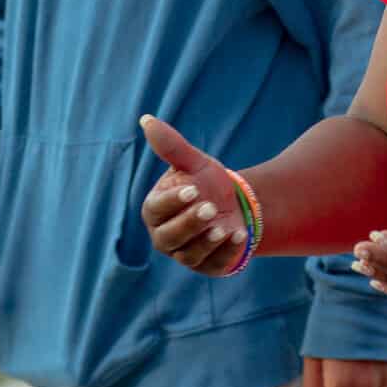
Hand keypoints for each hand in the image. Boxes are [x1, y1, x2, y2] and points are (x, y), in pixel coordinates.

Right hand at [138, 115, 246, 276]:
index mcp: (155, 211)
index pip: (157, 209)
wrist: (236, 205)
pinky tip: (240, 234)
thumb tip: (146, 119)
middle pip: (170, 236)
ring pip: (190, 254)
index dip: (173, 201)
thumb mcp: (193, 163)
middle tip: (210, 206)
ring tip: (223, 226)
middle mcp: (165, 236)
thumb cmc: (206, 182)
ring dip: (207, 241)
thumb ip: (171, 146)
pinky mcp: (208, 267)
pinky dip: (227, 251)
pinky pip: (214, 264)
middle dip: (190, 223)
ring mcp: (186, 255)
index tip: (193, 189)